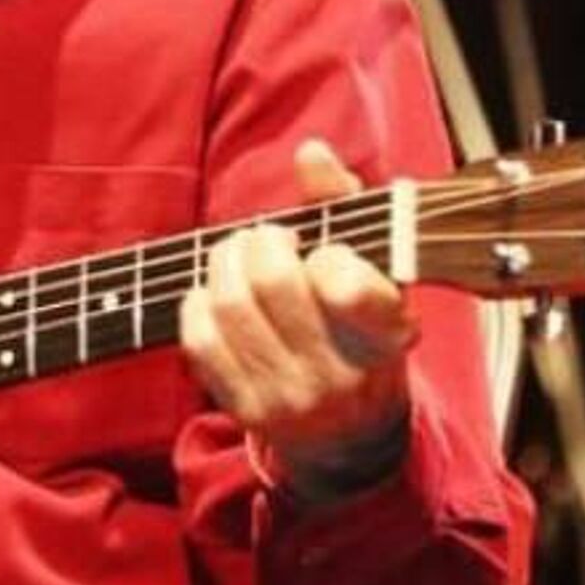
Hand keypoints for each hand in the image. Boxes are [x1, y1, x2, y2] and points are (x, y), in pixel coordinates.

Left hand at [182, 138, 417, 493]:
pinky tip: (218, 297)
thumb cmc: (360, 327)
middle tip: (265, 239)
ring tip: (238, 258)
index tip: (326, 254)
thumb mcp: (376, 269)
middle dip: (259, 241)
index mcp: (385, 335)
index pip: (345, 284)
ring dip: (224, 263)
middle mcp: (340, 374)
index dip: (327, 254)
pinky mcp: (245, 410)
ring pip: (229, 304)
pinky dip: (199, 302)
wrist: (350, 435)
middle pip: (271, 280)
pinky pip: (199, 338)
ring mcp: (289, 397)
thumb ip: (344, 203)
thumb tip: (311, 150)